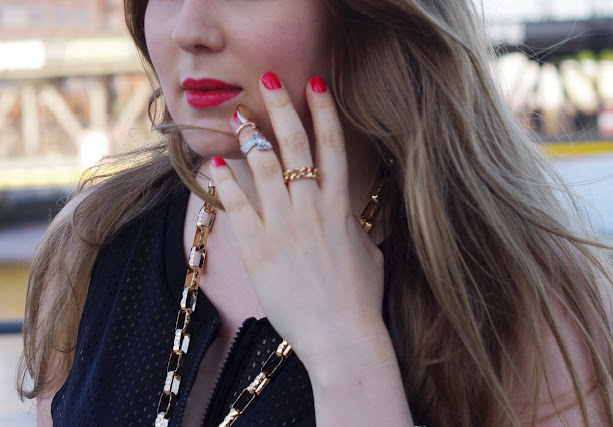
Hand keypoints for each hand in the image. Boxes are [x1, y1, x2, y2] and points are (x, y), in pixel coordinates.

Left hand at [208, 73, 387, 366]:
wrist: (342, 337)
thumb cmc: (359, 299)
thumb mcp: (370, 254)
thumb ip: (359, 228)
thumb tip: (356, 217)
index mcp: (340, 207)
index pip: (332, 146)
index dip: (324, 111)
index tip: (315, 84)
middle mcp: (312, 208)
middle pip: (296, 145)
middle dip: (283, 107)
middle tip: (269, 80)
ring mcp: (284, 226)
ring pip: (264, 167)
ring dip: (250, 136)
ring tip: (237, 114)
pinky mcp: (259, 248)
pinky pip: (239, 205)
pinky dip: (226, 182)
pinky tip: (216, 164)